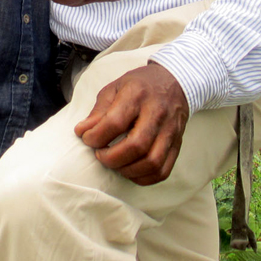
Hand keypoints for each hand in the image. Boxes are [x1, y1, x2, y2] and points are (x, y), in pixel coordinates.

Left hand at [74, 62, 188, 184]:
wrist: (174, 82)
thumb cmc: (140, 85)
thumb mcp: (115, 88)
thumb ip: (99, 111)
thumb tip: (82, 131)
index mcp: (137, 94)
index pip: (115, 122)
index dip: (96, 135)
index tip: (86, 138)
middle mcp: (157, 112)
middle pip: (136, 145)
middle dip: (111, 157)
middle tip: (99, 154)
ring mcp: (170, 130)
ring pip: (152, 161)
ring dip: (127, 170)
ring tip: (114, 163)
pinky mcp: (177, 144)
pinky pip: (163, 170)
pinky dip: (144, 177)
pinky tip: (130, 170)